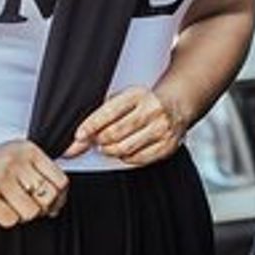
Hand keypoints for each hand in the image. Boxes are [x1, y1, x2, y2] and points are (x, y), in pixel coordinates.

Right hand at [0, 140, 67, 227]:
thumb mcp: (17, 161)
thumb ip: (40, 176)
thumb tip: (58, 206)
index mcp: (28, 150)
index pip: (61, 180)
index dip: (59, 197)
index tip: (50, 202)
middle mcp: (15, 161)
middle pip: (48, 197)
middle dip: (41, 208)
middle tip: (27, 205)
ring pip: (31, 211)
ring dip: (23, 215)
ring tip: (11, 206)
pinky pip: (11, 219)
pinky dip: (7, 219)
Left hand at [64, 87, 190, 164]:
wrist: (177, 104)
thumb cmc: (145, 102)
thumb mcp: (124, 99)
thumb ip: (102, 115)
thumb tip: (78, 141)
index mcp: (138, 94)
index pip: (109, 112)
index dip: (90, 126)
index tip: (79, 136)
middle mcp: (152, 110)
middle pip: (115, 134)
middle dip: (99, 141)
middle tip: (95, 141)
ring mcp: (162, 129)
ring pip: (125, 149)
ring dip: (111, 151)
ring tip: (108, 146)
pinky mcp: (168, 145)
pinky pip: (138, 159)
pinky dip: (126, 158)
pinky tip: (125, 150)